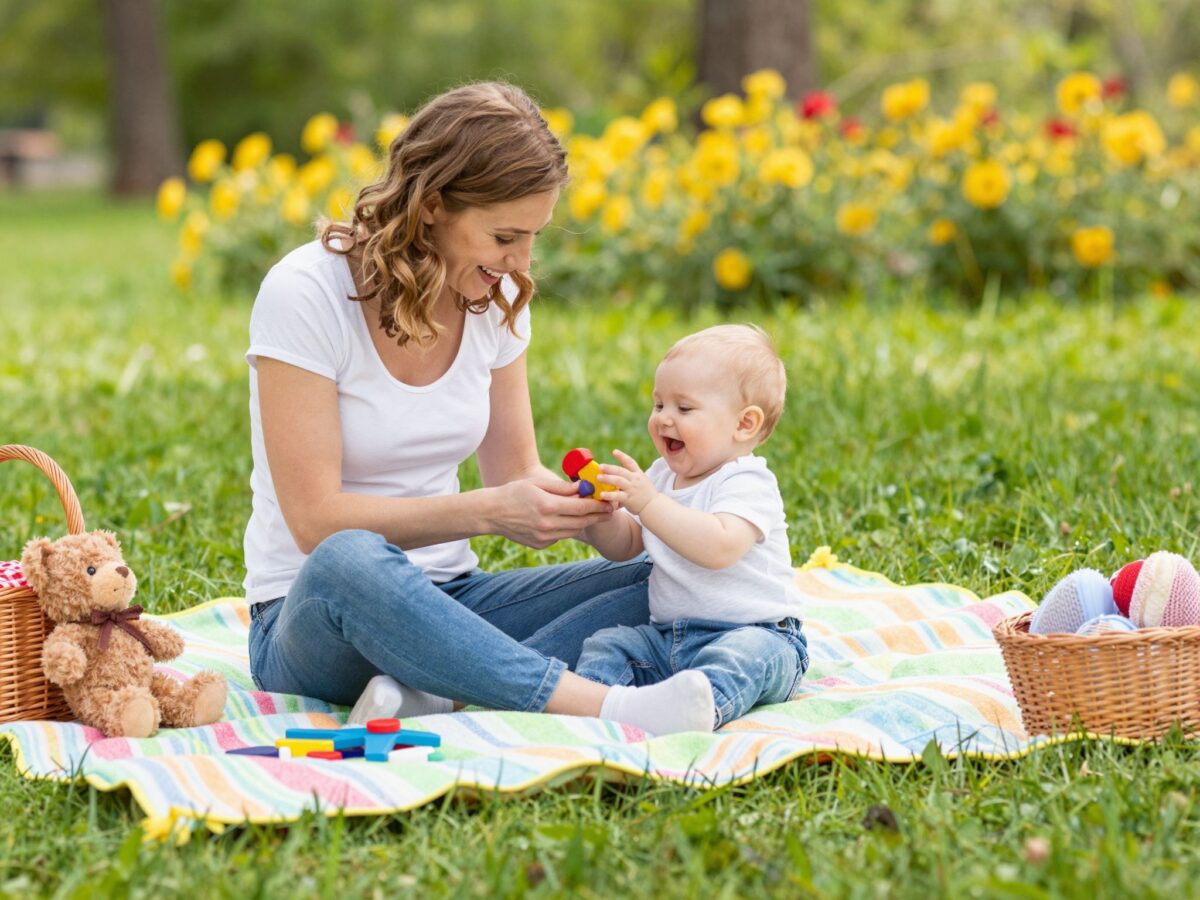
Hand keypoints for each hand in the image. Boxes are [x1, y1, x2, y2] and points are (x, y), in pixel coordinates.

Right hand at [489, 475, 614, 548]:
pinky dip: (566, 528)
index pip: (581, 508)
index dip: (598, 506)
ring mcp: (544, 537)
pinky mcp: (541, 545)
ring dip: (583, 522)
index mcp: (548, 506)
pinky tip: (564, 519)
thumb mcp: (537, 484)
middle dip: (597, 516)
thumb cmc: (514, 493)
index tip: (609, 502)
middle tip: (608, 510)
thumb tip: (584, 488)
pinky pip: (561, 536)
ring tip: (589, 513)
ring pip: (574, 531)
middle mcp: (547, 524)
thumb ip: (562, 488)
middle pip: (582, 522)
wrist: (492, 513)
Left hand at [597, 450, 659, 514]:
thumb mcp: (641, 482)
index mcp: (638, 474)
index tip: (614, 451)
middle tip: (600, 466)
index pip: (630, 462)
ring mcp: (632, 489)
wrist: (654, 506)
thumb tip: (615, 476)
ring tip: (598, 478)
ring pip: (618, 481)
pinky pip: (618, 496)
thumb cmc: (646, 494)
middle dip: (610, 468)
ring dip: (607, 478)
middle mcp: (635, 480)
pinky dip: (610, 495)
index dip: (622, 456)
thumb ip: (630, 478)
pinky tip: (602, 494)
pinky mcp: (629, 499)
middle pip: (621, 471)